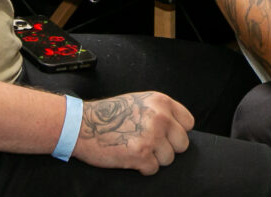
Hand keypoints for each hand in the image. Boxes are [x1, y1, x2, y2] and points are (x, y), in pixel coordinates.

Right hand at [71, 91, 193, 174]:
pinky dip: (142, 168)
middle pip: (182, 144)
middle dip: (167, 148)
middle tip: (149, 146)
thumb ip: (160, 111)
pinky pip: (153, 169)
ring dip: (154, 159)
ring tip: (135, 149)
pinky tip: (129, 157)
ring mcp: (152, 136)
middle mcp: (160, 117)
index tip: (165, 136)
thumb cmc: (109, 115)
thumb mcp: (140, 101)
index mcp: (161, 102)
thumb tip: (178, 128)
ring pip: (168, 159)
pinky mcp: (141, 154)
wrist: (82, 125)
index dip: (177, 132)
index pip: (188, 123)